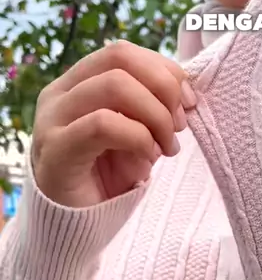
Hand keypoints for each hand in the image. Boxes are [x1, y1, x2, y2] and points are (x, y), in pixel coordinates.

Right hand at [31, 40, 195, 207]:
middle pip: (119, 59)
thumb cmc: (106, 179)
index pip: (123, 53)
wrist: (75, 227)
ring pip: (114, 86)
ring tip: (167, 147)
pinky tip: (148, 159)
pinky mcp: (56, 149)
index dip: (164, 70)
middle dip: (163, 89)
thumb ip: (153, 111)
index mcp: (79, 84)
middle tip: (180, 127)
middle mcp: (61, 94)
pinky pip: (103, 125)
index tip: (189, 101)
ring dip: (155, 115)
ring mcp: (54, 118)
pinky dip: (137, 137)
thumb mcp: (137, 137)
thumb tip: (186, 94)